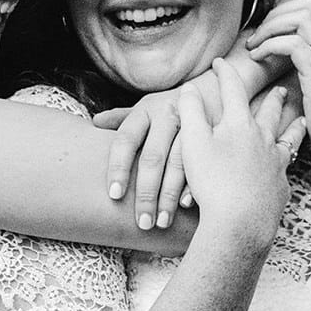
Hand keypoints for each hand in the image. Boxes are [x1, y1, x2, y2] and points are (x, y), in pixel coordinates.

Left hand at [96, 83, 214, 232]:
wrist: (217, 87)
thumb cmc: (174, 104)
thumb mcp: (148, 106)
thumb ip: (122, 118)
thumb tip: (94, 123)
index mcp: (145, 111)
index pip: (126, 141)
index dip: (119, 168)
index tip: (114, 196)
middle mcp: (166, 116)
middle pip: (152, 157)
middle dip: (146, 193)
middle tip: (142, 223)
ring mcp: (191, 126)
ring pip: (178, 164)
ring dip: (170, 196)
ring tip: (162, 222)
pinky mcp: (213, 135)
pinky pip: (203, 163)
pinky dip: (194, 184)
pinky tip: (187, 205)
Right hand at [174, 61, 290, 248]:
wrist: (241, 223)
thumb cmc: (213, 182)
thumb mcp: (193, 143)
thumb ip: (191, 112)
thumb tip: (190, 88)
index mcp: (240, 124)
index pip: (233, 89)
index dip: (225, 73)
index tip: (220, 62)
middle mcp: (263, 138)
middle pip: (270, 111)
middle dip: (272, 97)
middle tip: (281, 87)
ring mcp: (275, 162)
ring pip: (289, 138)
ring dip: (294, 125)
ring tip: (301, 119)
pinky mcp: (280, 186)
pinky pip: (288, 167)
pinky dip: (290, 160)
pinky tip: (289, 163)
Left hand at [245, 0, 310, 165]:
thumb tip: (290, 49)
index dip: (284, 11)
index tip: (266, 32)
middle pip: (308, 5)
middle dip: (275, 15)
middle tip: (257, 37)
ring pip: (300, 18)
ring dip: (270, 28)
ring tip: (255, 46)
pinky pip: (293, 44)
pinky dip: (270, 46)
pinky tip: (259, 59)